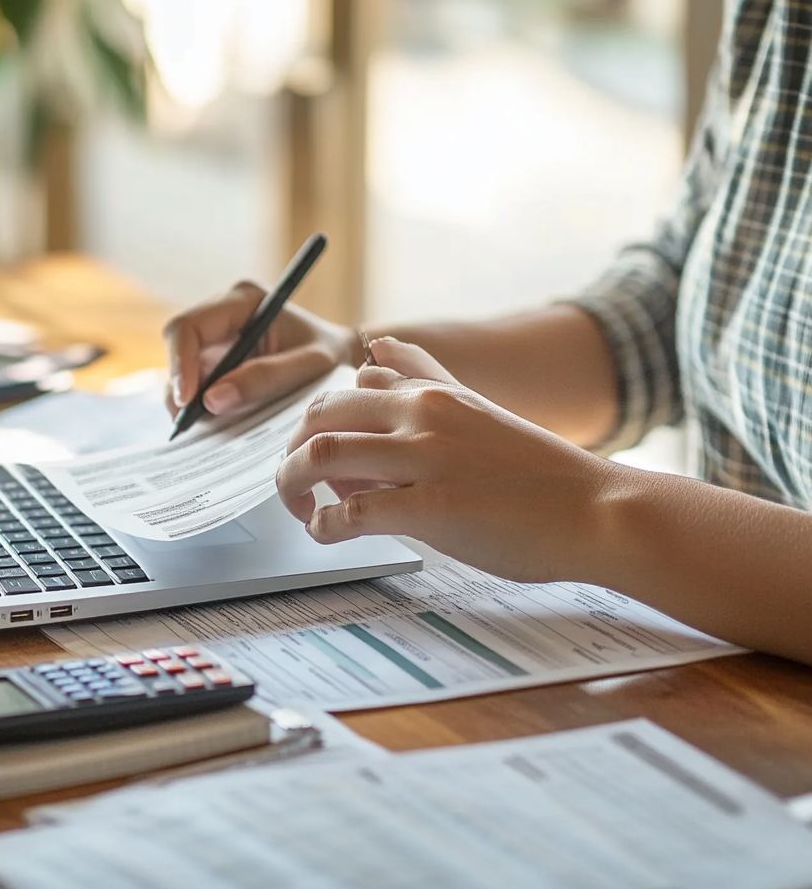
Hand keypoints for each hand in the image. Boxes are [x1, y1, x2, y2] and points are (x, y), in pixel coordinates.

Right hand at [163, 281, 357, 417]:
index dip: (179, 364)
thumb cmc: (331, 356)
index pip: (189, 327)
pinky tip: (216, 425)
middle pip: (178, 348)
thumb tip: (211, 400)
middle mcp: (223, 314)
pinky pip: (196, 384)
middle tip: (190, 424)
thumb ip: (264, 379)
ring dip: (189, 402)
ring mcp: (218, 339)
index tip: (186, 401)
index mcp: (243, 300)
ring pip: (183, 370)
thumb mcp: (308, 367)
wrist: (342, 359)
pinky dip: (201, 406)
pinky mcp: (218, 361)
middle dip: (180, 387)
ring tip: (208, 428)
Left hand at [275, 338, 619, 582]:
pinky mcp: (430, 508)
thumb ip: (423, 382)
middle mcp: (423, 415)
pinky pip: (351, 512)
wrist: (598, 510)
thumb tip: (374, 353)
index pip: (347, 386)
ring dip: (292, 487)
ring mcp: (425, 459)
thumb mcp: (476, 410)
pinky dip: (324, 526)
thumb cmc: (540, 473)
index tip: (315, 451)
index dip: (319, 420)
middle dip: (290, 453)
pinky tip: (328, 535)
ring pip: (320, 456)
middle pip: (319, 416)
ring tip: (300, 510)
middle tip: (292, 485)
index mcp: (433, 393)